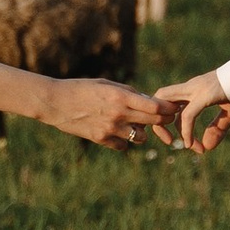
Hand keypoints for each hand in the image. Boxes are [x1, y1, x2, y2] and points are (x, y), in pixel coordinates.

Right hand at [48, 77, 173, 151]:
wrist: (55, 102)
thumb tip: (148, 101)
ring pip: (140, 137)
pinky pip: (123, 145)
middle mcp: (118, 113)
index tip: (174, 107)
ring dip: (141, 132)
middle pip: (152, 121)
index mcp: (120, 96)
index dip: (168, 108)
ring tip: (135, 124)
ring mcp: (110, 129)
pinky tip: (117, 132)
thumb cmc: (81, 88)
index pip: (154, 106)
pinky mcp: (101, 139)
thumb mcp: (106, 84)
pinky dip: (124, 140)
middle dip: (163, 120)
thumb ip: (128, 92)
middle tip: (167, 118)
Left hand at [154, 71, 229, 152]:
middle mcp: (192, 86)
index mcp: (195, 88)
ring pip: (165, 103)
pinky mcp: (207, 94)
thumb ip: (217, 128)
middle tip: (170, 142)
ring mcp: (197, 88)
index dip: (169, 123)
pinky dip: (185, 131)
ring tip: (180, 144)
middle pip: (159, 98)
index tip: (183, 142)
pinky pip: (188, 115)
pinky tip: (190, 144)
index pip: (169, 102)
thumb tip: (206, 147)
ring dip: (166, 125)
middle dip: (158, 121)